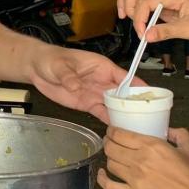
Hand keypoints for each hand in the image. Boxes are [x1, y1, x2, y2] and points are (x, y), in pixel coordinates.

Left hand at [26, 45, 141, 121]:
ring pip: (115, 105)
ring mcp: (96, 93)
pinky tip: (118, 129)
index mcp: (102, 67)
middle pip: (124, 93)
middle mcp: (103, 81)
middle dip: (136, 104)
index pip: (125, 77)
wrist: (37, 69)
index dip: (138, 86)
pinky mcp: (87, 104)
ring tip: (137, 127)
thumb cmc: (52, 60)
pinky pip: (102, 113)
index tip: (151, 95)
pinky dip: (110, 120)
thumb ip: (69, 76)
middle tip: (148, 117)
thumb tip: (76, 87)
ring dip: (125, 114)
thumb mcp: (60, 65)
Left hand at [98, 127, 188, 188]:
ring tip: (113, 156)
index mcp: (153, 146)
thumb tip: (168, 129)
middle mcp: (141, 161)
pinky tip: (102, 174)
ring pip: (110, 164)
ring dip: (109, 158)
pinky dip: (102, 179)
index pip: (121, 134)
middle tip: (110, 141)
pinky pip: (110, 187)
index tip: (112, 130)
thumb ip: (178, 134)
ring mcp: (136, 181)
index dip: (112, 131)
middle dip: (108, 142)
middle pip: (112, 148)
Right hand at [118, 0, 188, 46]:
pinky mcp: (164, 4)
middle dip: (128, 4)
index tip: (142, 35)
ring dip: (129, 2)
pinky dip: (135, 6)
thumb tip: (147, 35)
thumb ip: (167, 32)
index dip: (139, 18)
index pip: (146, 1)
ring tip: (127, 17)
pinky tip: (136, 18)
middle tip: (130, 22)